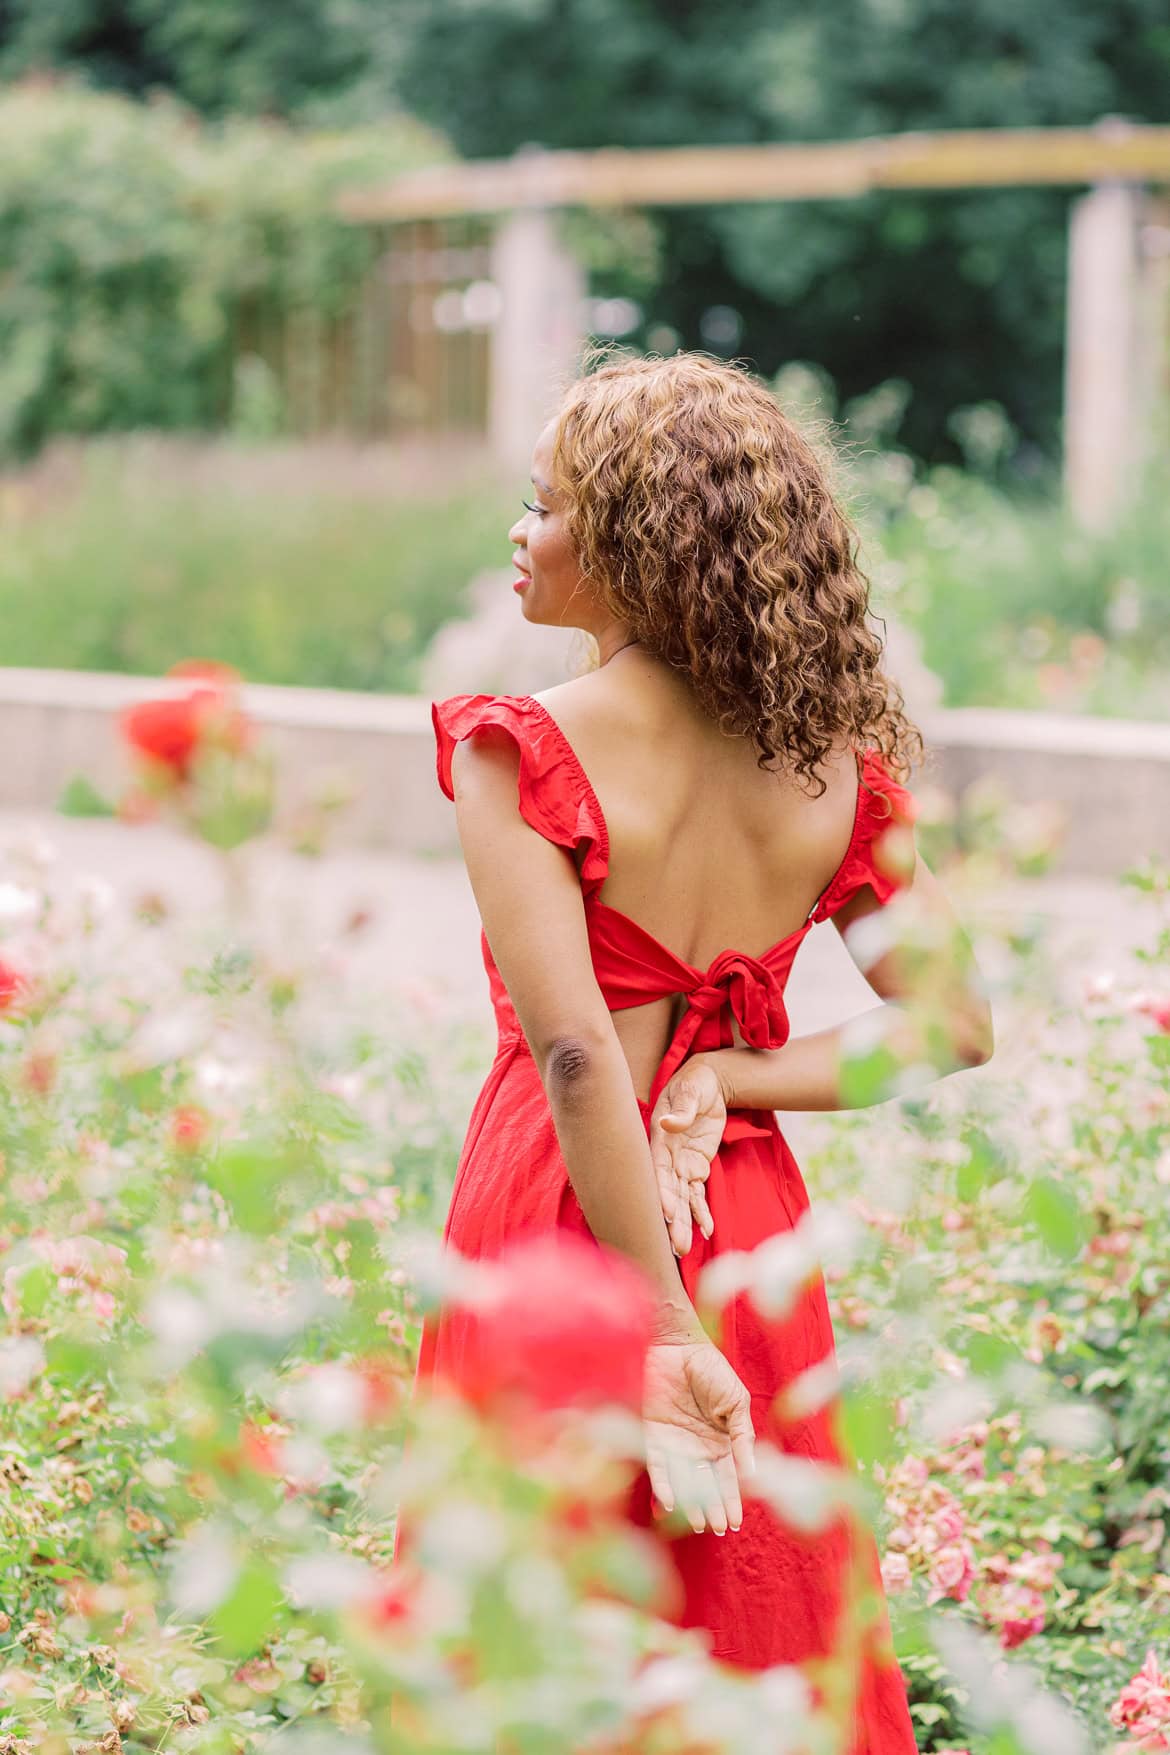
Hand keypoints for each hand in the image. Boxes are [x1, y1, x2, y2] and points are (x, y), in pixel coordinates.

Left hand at [643, 1336, 755, 1534]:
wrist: (680, 1345)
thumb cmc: (712, 1369)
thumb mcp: (737, 1402)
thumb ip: (742, 1437)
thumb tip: (754, 1473)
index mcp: (721, 1441)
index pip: (728, 1478)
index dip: (733, 1499)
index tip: (737, 1523)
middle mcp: (697, 1448)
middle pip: (706, 1485)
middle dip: (713, 1507)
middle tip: (719, 1529)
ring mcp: (675, 1444)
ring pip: (683, 1482)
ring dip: (690, 1504)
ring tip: (698, 1525)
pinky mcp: (652, 1436)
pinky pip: (657, 1466)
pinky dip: (662, 1485)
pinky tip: (669, 1503)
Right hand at [650, 1057, 728, 1255]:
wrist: (708, 1083)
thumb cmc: (694, 1083)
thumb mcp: (690, 1090)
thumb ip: (682, 1107)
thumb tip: (668, 1122)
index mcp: (660, 1139)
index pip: (658, 1171)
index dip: (661, 1193)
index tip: (666, 1214)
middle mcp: (667, 1157)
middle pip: (668, 1193)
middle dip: (672, 1221)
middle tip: (676, 1248)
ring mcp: (682, 1164)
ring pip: (682, 1200)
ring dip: (683, 1224)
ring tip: (683, 1251)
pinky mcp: (697, 1167)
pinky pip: (697, 1194)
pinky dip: (701, 1211)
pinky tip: (706, 1231)